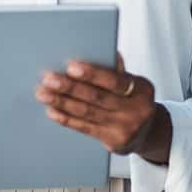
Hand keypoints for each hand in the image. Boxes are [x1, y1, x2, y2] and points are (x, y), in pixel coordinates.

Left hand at [35, 52, 170, 161]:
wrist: (148, 132)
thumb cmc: (133, 99)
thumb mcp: (132, 83)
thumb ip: (116, 70)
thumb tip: (99, 49)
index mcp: (141, 89)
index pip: (115, 80)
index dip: (92, 74)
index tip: (71, 66)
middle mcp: (136, 111)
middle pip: (97, 97)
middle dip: (70, 87)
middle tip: (48, 79)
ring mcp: (125, 128)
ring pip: (87, 113)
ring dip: (62, 102)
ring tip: (44, 93)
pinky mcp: (113, 143)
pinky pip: (85, 128)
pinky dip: (66, 119)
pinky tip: (53, 111)